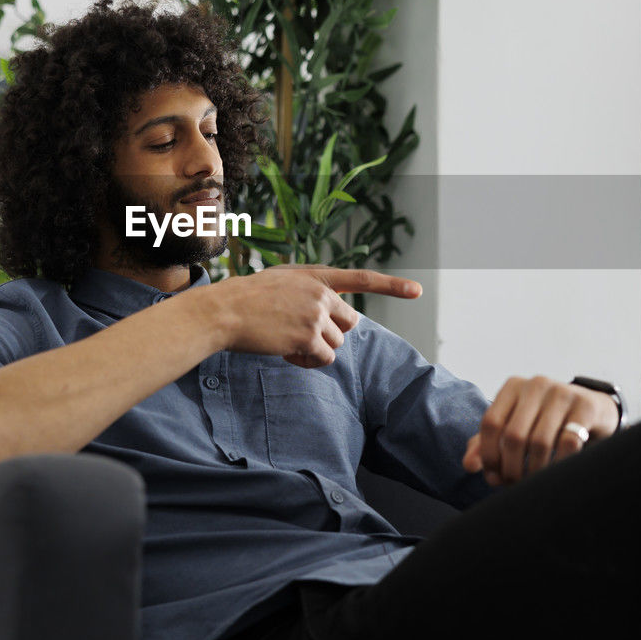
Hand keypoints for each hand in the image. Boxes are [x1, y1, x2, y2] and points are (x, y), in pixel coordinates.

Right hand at [210, 265, 421, 367]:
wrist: (223, 310)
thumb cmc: (246, 298)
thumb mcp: (281, 282)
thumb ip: (309, 291)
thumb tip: (327, 313)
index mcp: (316, 277)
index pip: (361, 278)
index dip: (391, 286)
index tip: (417, 291)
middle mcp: (321, 293)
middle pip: (349, 324)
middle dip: (331, 334)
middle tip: (301, 334)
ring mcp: (316, 315)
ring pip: (336, 345)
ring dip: (316, 350)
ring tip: (286, 341)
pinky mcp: (308, 338)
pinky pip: (323, 360)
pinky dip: (308, 362)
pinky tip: (286, 352)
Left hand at [462, 375, 618, 485]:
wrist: (592, 410)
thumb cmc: (545, 421)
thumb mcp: (515, 427)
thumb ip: (487, 444)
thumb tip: (469, 465)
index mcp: (513, 386)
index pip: (490, 423)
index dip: (488, 455)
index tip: (493, 477)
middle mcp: (536, 384)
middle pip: (513, 435)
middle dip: (510, 468)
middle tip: (514, 485)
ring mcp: (562, 393)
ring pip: (539, 442)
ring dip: (533, 471)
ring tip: (532, 483)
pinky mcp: (585, 406)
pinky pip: (568, 444)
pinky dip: (558, 465)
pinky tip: (554, 475)